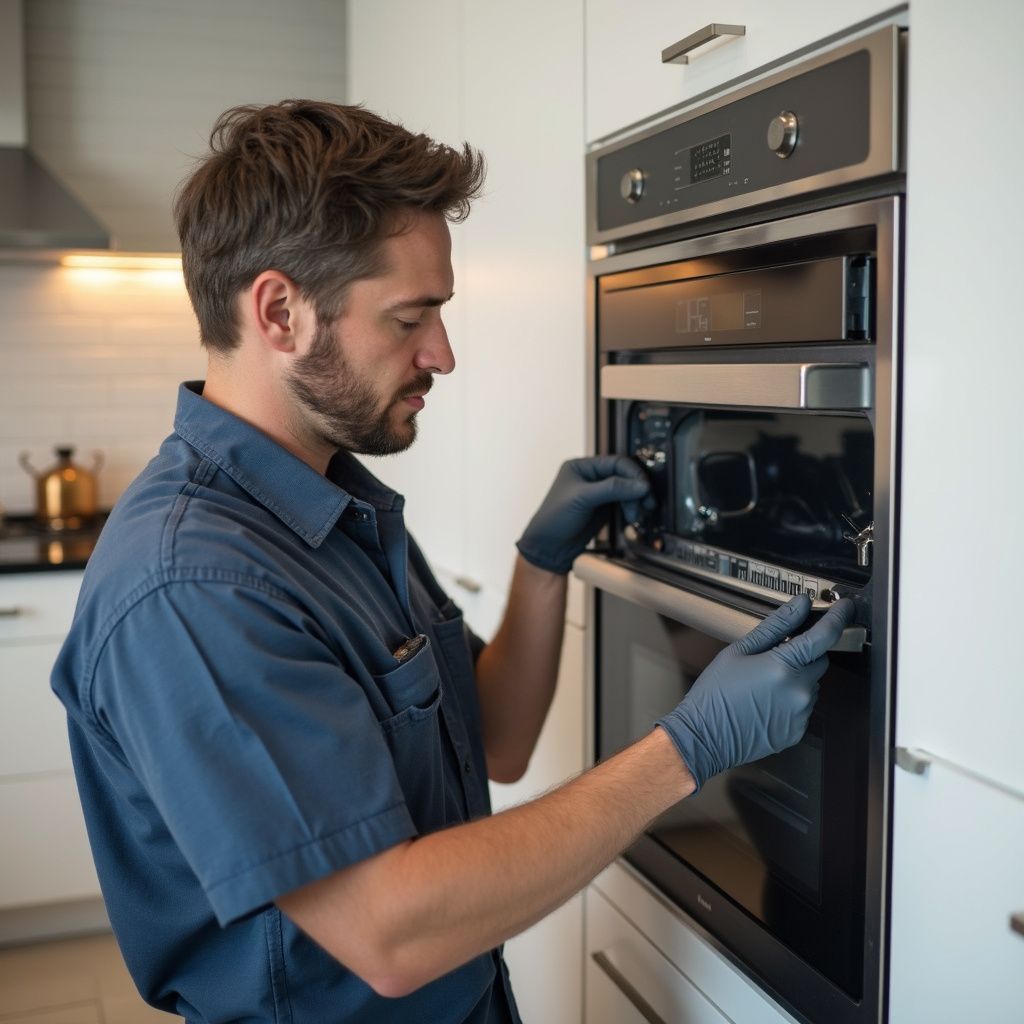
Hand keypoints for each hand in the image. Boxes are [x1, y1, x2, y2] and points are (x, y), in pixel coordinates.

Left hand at [516, 456, 648, 574]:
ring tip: (636, 514)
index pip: (615, 462)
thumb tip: (639, 485)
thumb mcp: (583, 499)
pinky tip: (633, 516)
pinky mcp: (603, 508)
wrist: (549, 548)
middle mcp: (591, 477)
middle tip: (646, 501)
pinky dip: (631, 508)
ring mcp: (598, 493)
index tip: (643, 487)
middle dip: (636, 488)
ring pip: (626, 490)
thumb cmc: (554, 519)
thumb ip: (612, 489)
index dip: (632, 473)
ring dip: (635, 501)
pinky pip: (624, 503)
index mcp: (581, 467)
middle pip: (624, 475)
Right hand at [657, 594, 854, 790]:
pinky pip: (804, 706)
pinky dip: (792, 700)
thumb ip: (775, 626)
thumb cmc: (716, 694)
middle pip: (820, 660)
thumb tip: (800, 606)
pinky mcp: (798, 731)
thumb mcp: (739, 651)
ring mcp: (801, 713)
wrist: (705, 737)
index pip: (824, 636)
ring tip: (764, 685)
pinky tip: (767, 702)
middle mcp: (799, 691)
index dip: (838, 617)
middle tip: (775, 658)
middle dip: (804, 654)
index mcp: (783, 666)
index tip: (844, 608)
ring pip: (812, 684)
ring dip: (797, 678)